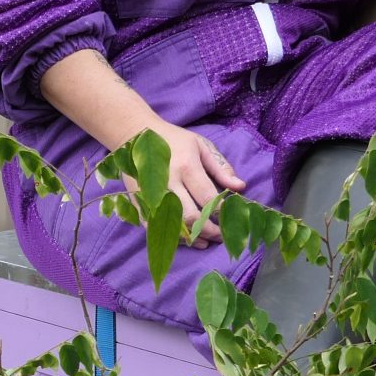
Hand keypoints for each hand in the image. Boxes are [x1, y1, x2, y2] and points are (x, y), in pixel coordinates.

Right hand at [136, 118, 244, 247]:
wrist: (134, 134)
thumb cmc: (173, 139)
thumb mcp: (201, 146)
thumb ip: (221, 168)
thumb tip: (240, 187)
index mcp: (186, 167)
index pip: (208, 198)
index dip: (222, 213)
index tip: (230, 218)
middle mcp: (168, 183)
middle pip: (192, 217)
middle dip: (210, 231)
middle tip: (221, 236)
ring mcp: (151, 195)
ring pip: (174, 227)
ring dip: (192, 238)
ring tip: (206, 241)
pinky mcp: (139, 202)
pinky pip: (156, 228)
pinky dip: (172, 237)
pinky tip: (185, 238)